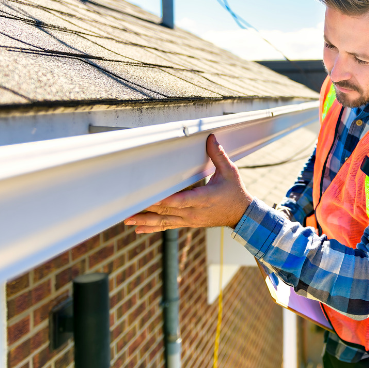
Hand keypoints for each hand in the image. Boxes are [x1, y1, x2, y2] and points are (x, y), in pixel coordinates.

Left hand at [124, 134, 252, 232]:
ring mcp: (190, 220)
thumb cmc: (235, 192)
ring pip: (164, 221)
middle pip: (167, 211)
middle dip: (147, 209)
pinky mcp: (188, 223)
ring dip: (145, 221)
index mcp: (204, 198)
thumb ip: (218, 155)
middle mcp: (194, 212)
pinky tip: (138, 230)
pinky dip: (153, 228)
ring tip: (127, 220)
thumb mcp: (230, 172)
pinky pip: (168, 226)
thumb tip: (210, 137)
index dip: (165, 200)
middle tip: (128, 207)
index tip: (151, 198)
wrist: (241, 215)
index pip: (181, 200)